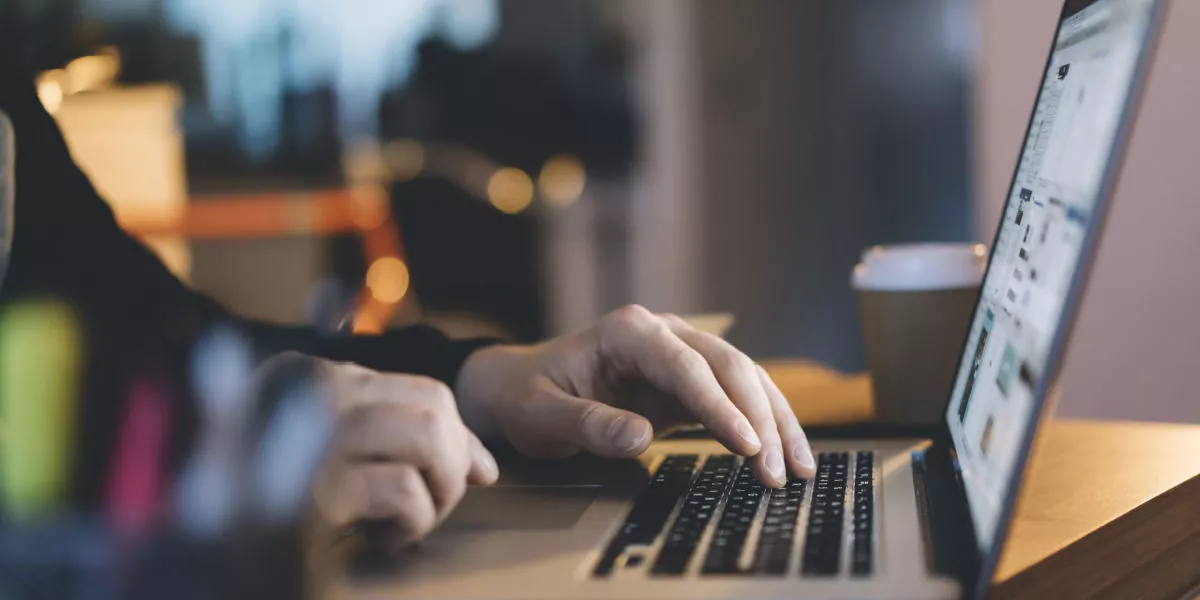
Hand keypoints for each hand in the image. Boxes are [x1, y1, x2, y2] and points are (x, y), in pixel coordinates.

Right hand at [301, 358, 498, 546]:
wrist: (203, 553)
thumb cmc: (283, 501)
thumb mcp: (339, 454)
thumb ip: (404, 439)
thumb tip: (485, 467)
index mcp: (316, 374)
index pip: (426, 392)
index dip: (455, 439)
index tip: (447, 478)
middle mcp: (311, 391)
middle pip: (435, 410)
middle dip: (453, 466)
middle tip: (427, 506)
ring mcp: (309, 435)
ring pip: (428, 436)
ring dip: (439, 492)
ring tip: (407, 522)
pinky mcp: (313, 493)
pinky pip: (403, 490)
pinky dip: (412, 521)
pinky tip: (381, 538)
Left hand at [455, 305, 814, 487]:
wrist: (523, 387)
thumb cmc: (529, 395)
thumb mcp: (541, 413)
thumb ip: (587, 424)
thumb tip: (640, 439)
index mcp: (629, 330)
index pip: (686, 366)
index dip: (719, 405)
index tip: (745, 445)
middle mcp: (664, 333)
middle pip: (728, 367)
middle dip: (758, 419)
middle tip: (774, 471)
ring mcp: (681, 354)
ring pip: (745, 379)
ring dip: (773, 423)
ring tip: (796, 469)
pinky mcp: (690, 383)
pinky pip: (737, 399)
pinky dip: (763, 425)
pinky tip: (785, 454)